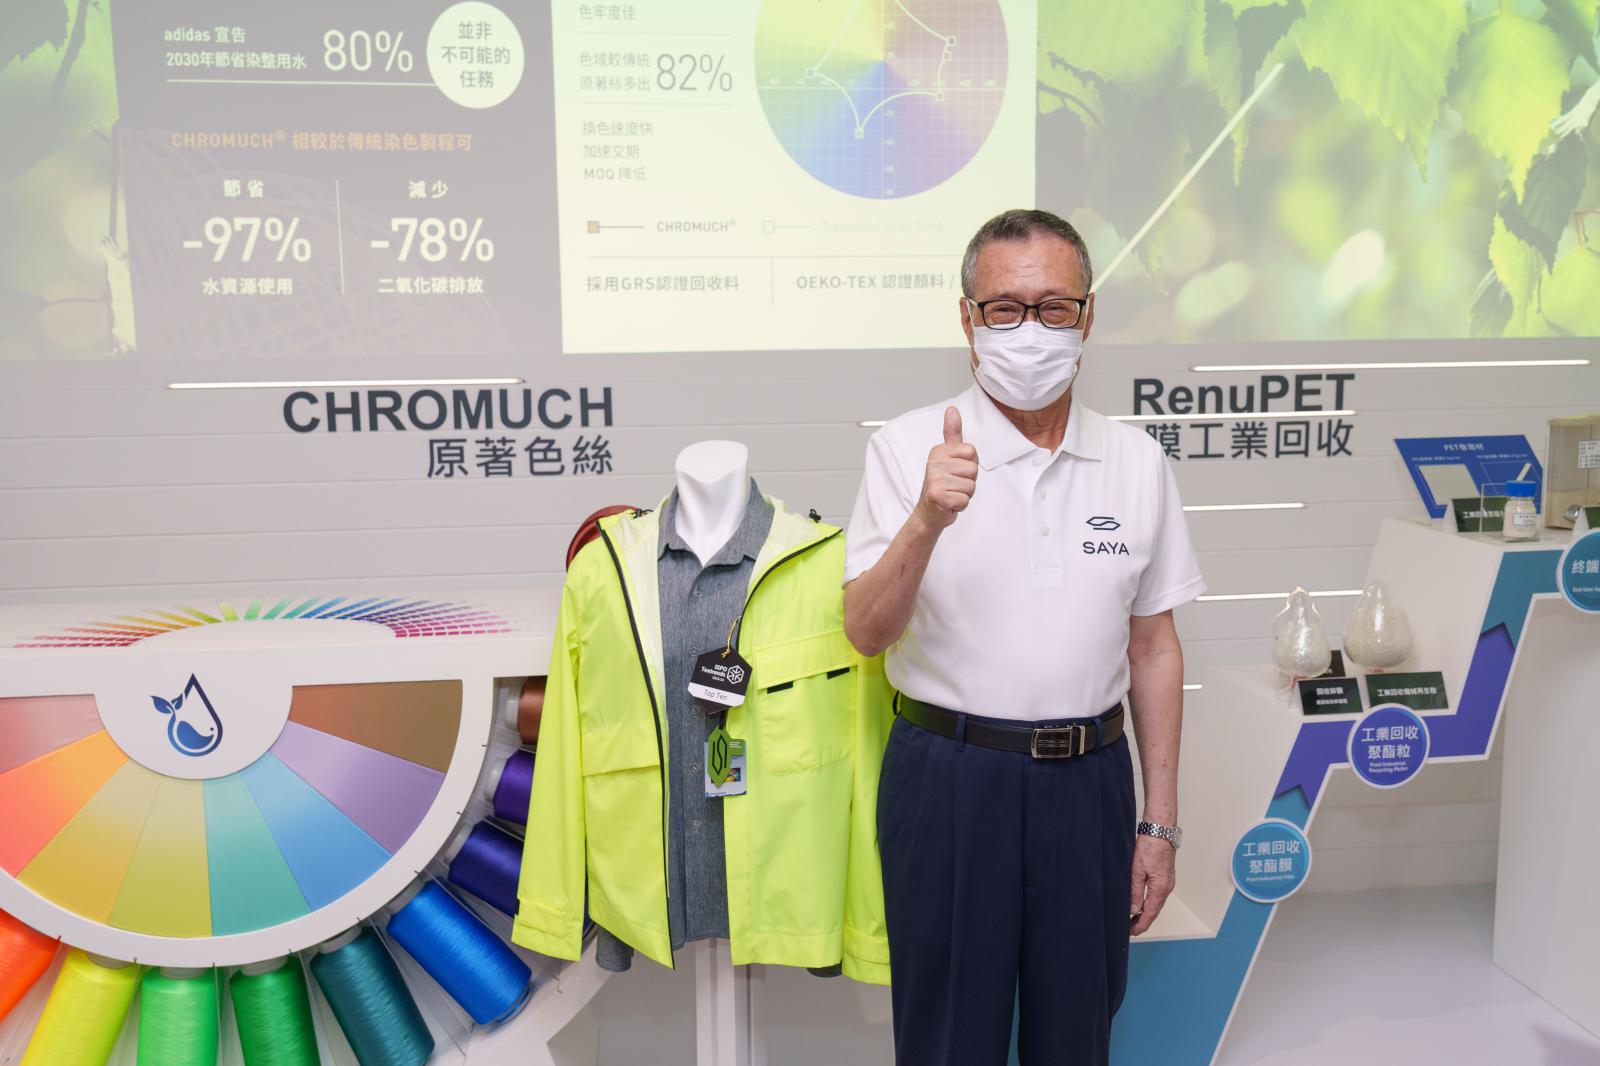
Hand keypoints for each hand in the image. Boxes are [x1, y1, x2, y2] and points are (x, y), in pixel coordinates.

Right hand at [916, 406, 977, 529]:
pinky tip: (949, 504)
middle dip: (968, 482)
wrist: (929, 512)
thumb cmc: (943, 484)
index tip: (956, 471)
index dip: (969, 465)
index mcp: (938, 451)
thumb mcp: (949, 456)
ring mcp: (934, 479)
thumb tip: (952, 409)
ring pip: (970, 486)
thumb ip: (953, 433)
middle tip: (953, 486)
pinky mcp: (936, 496)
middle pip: (973, 469)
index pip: (971, 451)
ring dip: (964, 494)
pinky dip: (960, 506)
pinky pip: (964, 500)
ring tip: (951, 494)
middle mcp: (933, 463)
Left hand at [1129, 833, 1175, 935]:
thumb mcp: (1137, 870)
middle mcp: (1167, 887)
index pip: (1150, 913)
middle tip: (1129, 929)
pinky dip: (1149, 902)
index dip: (1141, 925)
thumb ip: (1135, 891)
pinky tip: (1140, 902)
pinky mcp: (1165, 875)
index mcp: (1160, 888)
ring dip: (1146, 912)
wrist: (1160, 830)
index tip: (1132, 933)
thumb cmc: (1149, 846)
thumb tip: (1134, 909)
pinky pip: (1157, 894)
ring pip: (1156, 902)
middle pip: (1154, 910)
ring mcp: (1168, 881)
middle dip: (1142, 921)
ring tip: (1133, 918)